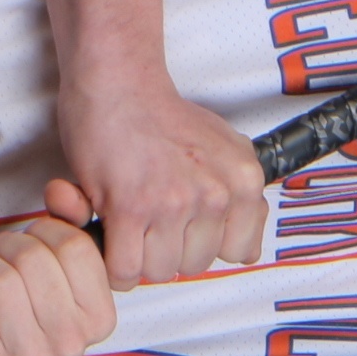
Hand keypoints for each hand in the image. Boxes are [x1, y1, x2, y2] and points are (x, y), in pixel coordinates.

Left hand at [0, 182, 120, 355]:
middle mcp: (70, 343)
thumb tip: (60, 188)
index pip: (75, 248)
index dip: (46, 229)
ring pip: (0, 282)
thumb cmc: (30, 313)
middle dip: (7, 243)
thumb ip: (70, 224)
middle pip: (33, 259)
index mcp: (99, 318)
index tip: (32, 238)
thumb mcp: (60, 276)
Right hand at [55, 78, 268, 287]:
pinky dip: (112, 262)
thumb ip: (240, 191)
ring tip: (130, 222)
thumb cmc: (161, 115)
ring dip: (138, 256)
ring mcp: (173, 203)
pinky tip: (110, 236)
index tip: (187, 227)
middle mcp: (215, 194)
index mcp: (244, 180)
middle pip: (194, 266)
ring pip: (158, 271)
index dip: (207, 244)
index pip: (239, 253)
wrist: (119, 83)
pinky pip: (124, 269)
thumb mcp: (225, 146)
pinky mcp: (130, 209)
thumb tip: (246, 236)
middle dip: (169, 249)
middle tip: (151, 219)